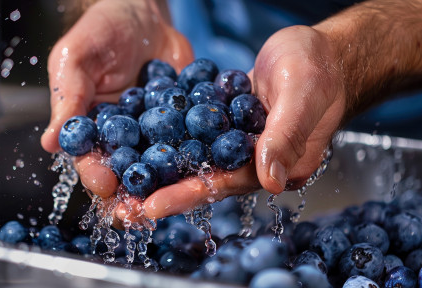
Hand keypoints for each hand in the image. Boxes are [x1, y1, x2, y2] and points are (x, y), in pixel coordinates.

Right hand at [40, 0, 193, 210]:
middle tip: (141, 211)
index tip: (104, 183)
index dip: (95, 173)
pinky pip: (191, 142)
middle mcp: (122, 138)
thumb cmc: (102, 30)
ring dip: (166, 184)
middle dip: (132, 193)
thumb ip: (68, 96)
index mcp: (91, 129)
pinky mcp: (183, 124)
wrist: (144, 14)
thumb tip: (49, 143)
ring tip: (175, 197)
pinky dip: (199, 154)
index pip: (89, 159)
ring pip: (160, 165)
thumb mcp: (77, 57)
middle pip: (126, 173)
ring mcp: (154, 133)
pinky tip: (209, 166)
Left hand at [113, 25, 345, 225]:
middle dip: (164, 191)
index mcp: (277, 165)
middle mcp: (254, 160)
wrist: (319, 52)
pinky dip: (170, 138)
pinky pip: (195, 132)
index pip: (226, 184)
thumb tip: (271, 179)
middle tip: (125, 204)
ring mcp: (239, 142)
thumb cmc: (321, 71)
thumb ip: (287, 135)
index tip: (153, 206)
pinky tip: (140, 140)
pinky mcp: (227, 122)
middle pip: (203, 178)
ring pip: (195, 158)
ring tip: (124, 179)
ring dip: (161, 168)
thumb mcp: (305, 96)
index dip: (189, 194)